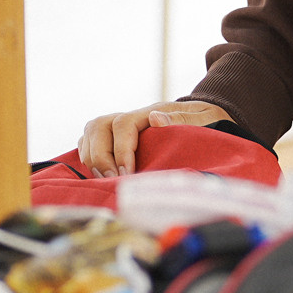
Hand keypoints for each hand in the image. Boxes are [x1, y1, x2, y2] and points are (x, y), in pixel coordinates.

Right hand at [77, 100, 229, 176]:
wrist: (204, 116)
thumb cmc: (204, 120)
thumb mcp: (202, 118)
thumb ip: (182, 119)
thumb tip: (157, 119)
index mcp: (149, 112)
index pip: (123, 124)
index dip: (121, 149)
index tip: (128, 172)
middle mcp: (129, 117)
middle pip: (98, 126)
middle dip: (101, 156)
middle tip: (115, 180)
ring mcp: (117, 127)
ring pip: (89, 134)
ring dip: (92, 159)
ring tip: (108, 180)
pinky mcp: (111, 139)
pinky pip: (88, 143)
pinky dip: (88, 159)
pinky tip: (101, 176)